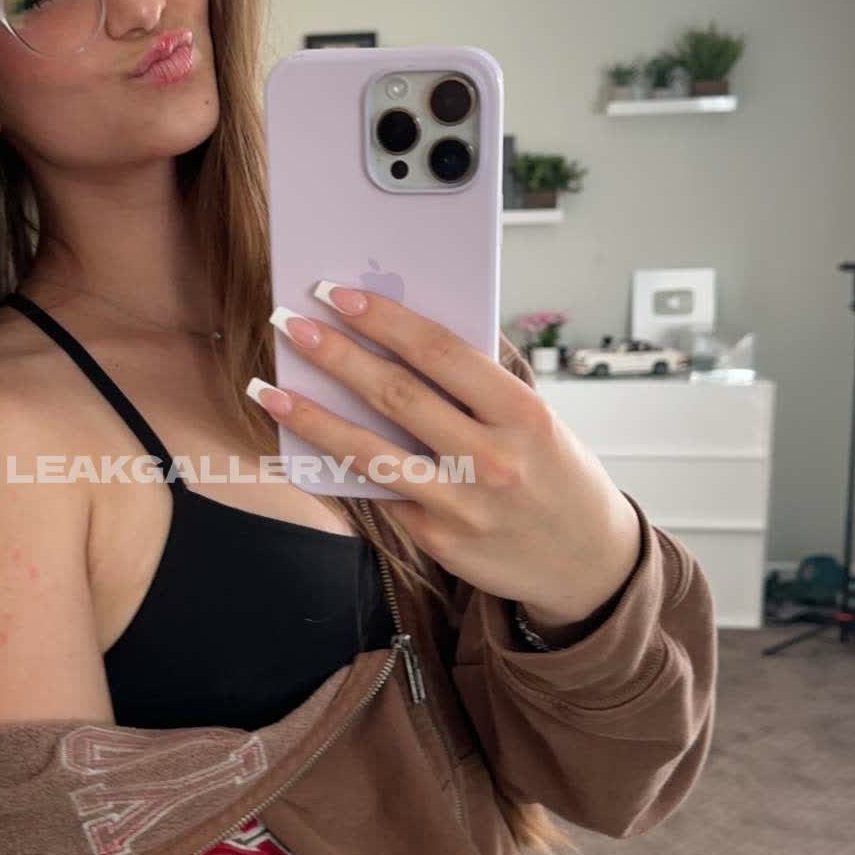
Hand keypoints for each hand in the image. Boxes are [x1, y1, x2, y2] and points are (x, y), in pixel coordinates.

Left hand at [255, 287, 641, 627]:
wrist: (586, 561)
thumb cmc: (554, 473)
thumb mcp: (536, 420)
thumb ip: (479, 386)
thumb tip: (399, 338)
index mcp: (522, 414)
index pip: (441, 352)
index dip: (383, 319)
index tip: (337, 294)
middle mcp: (491, 459)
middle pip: (396, 396)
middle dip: (335, 355)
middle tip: (289, 324)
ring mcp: (461, 504)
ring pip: (371, 453)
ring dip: (312, 417)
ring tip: (268, 389)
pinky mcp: (438, 540)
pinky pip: (378, 493)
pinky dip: (337, 466)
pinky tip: (301, 444)